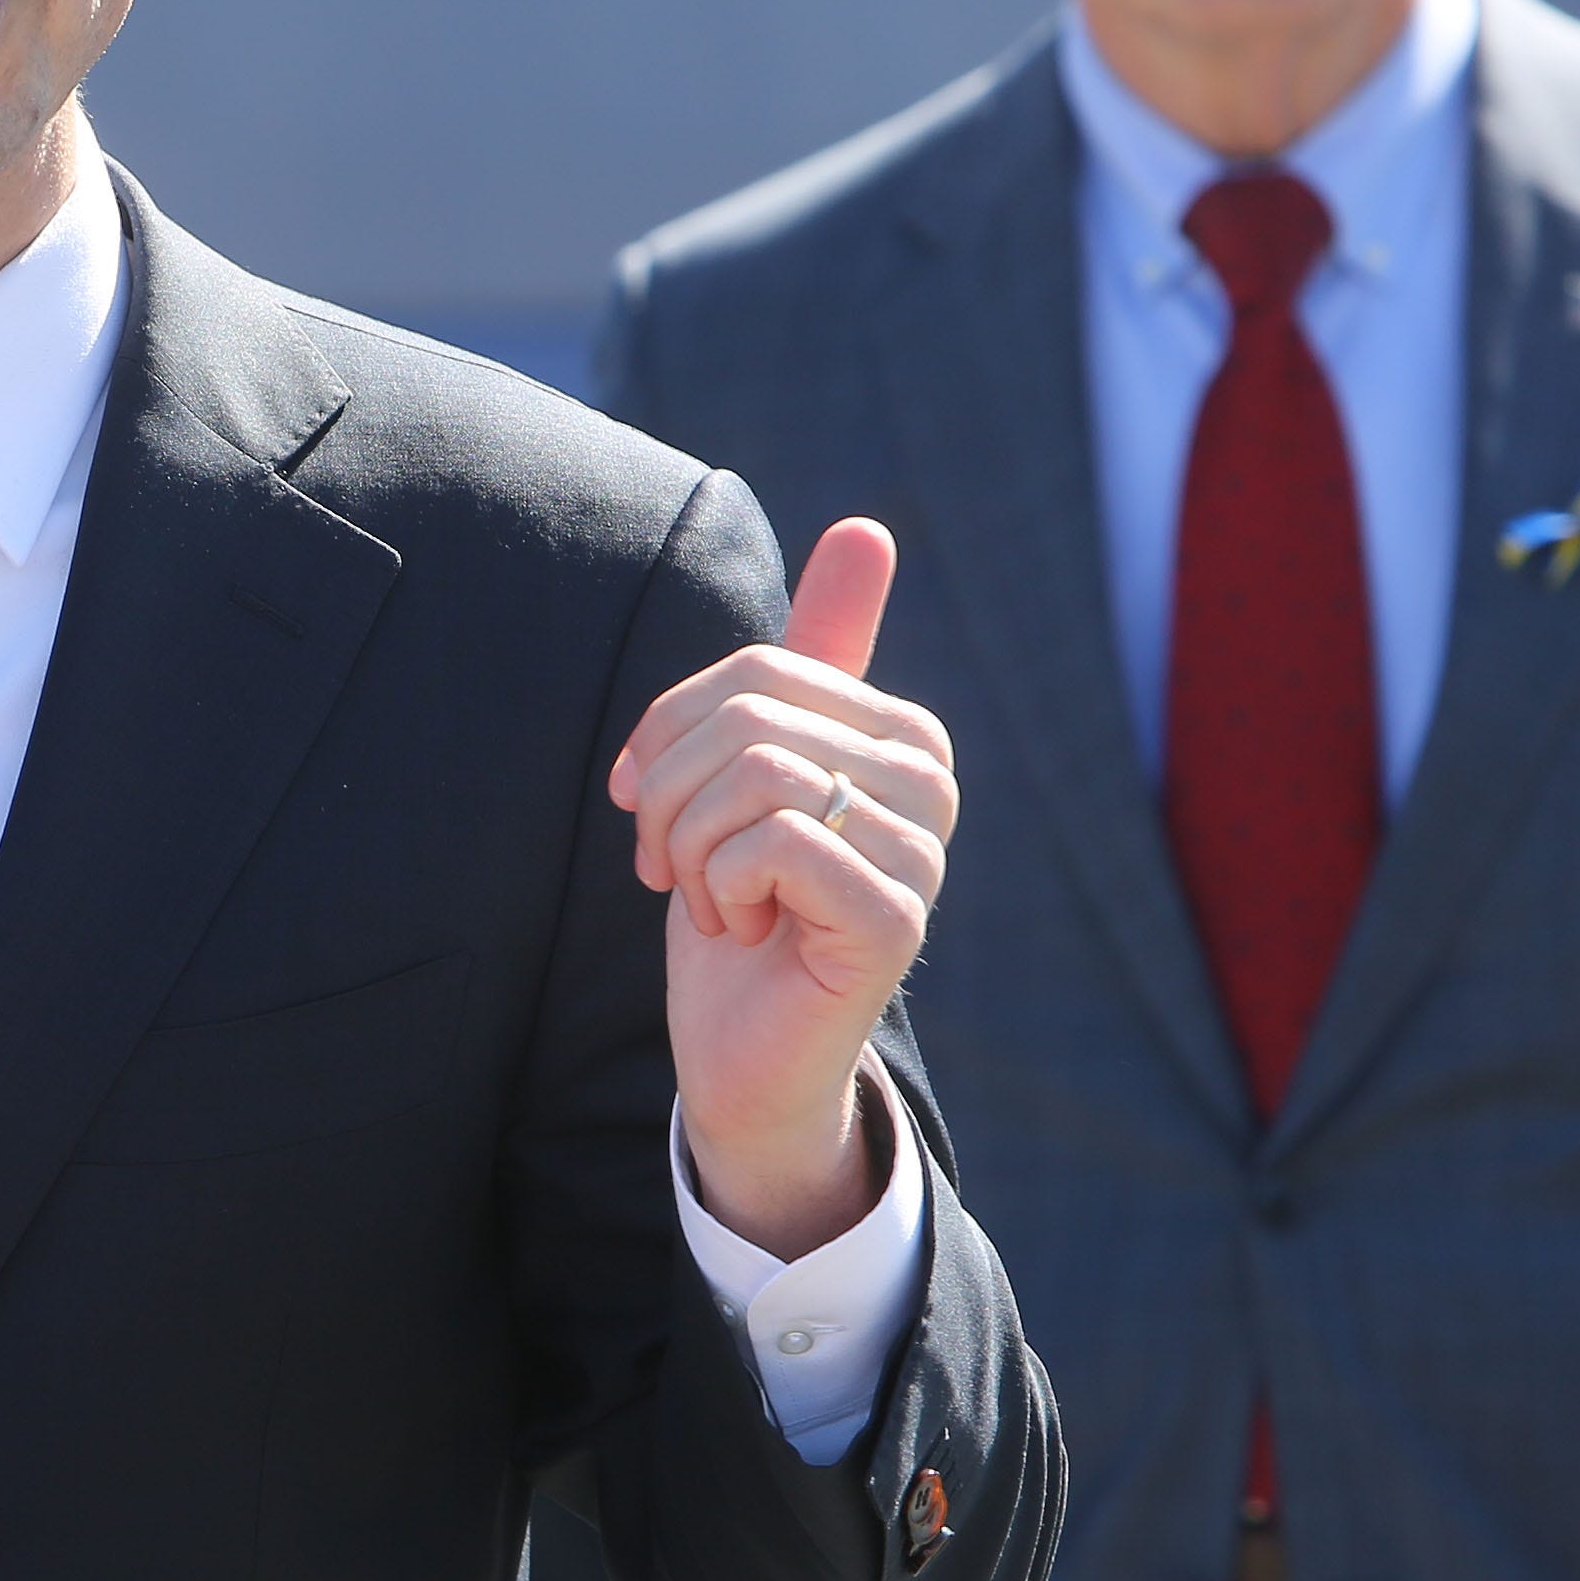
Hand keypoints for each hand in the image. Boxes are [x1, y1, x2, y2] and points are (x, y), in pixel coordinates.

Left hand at [608, 518, 956, 1257]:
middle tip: (671, 867)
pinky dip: (718, 891)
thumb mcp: (744, 771)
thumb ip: (800, 661)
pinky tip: (744, 931)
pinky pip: (770, 843)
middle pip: (747, 719)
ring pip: (756, 775)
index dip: (668, 737)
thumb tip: (869, 527)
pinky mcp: (897, 916)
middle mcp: (930, 780)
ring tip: (711, 898)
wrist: (744, 1053)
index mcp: (898, 732)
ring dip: (691, 850)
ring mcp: (922, 850)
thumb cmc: (740, 909)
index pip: (751, 673)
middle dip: (671, 798)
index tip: (650, 805)